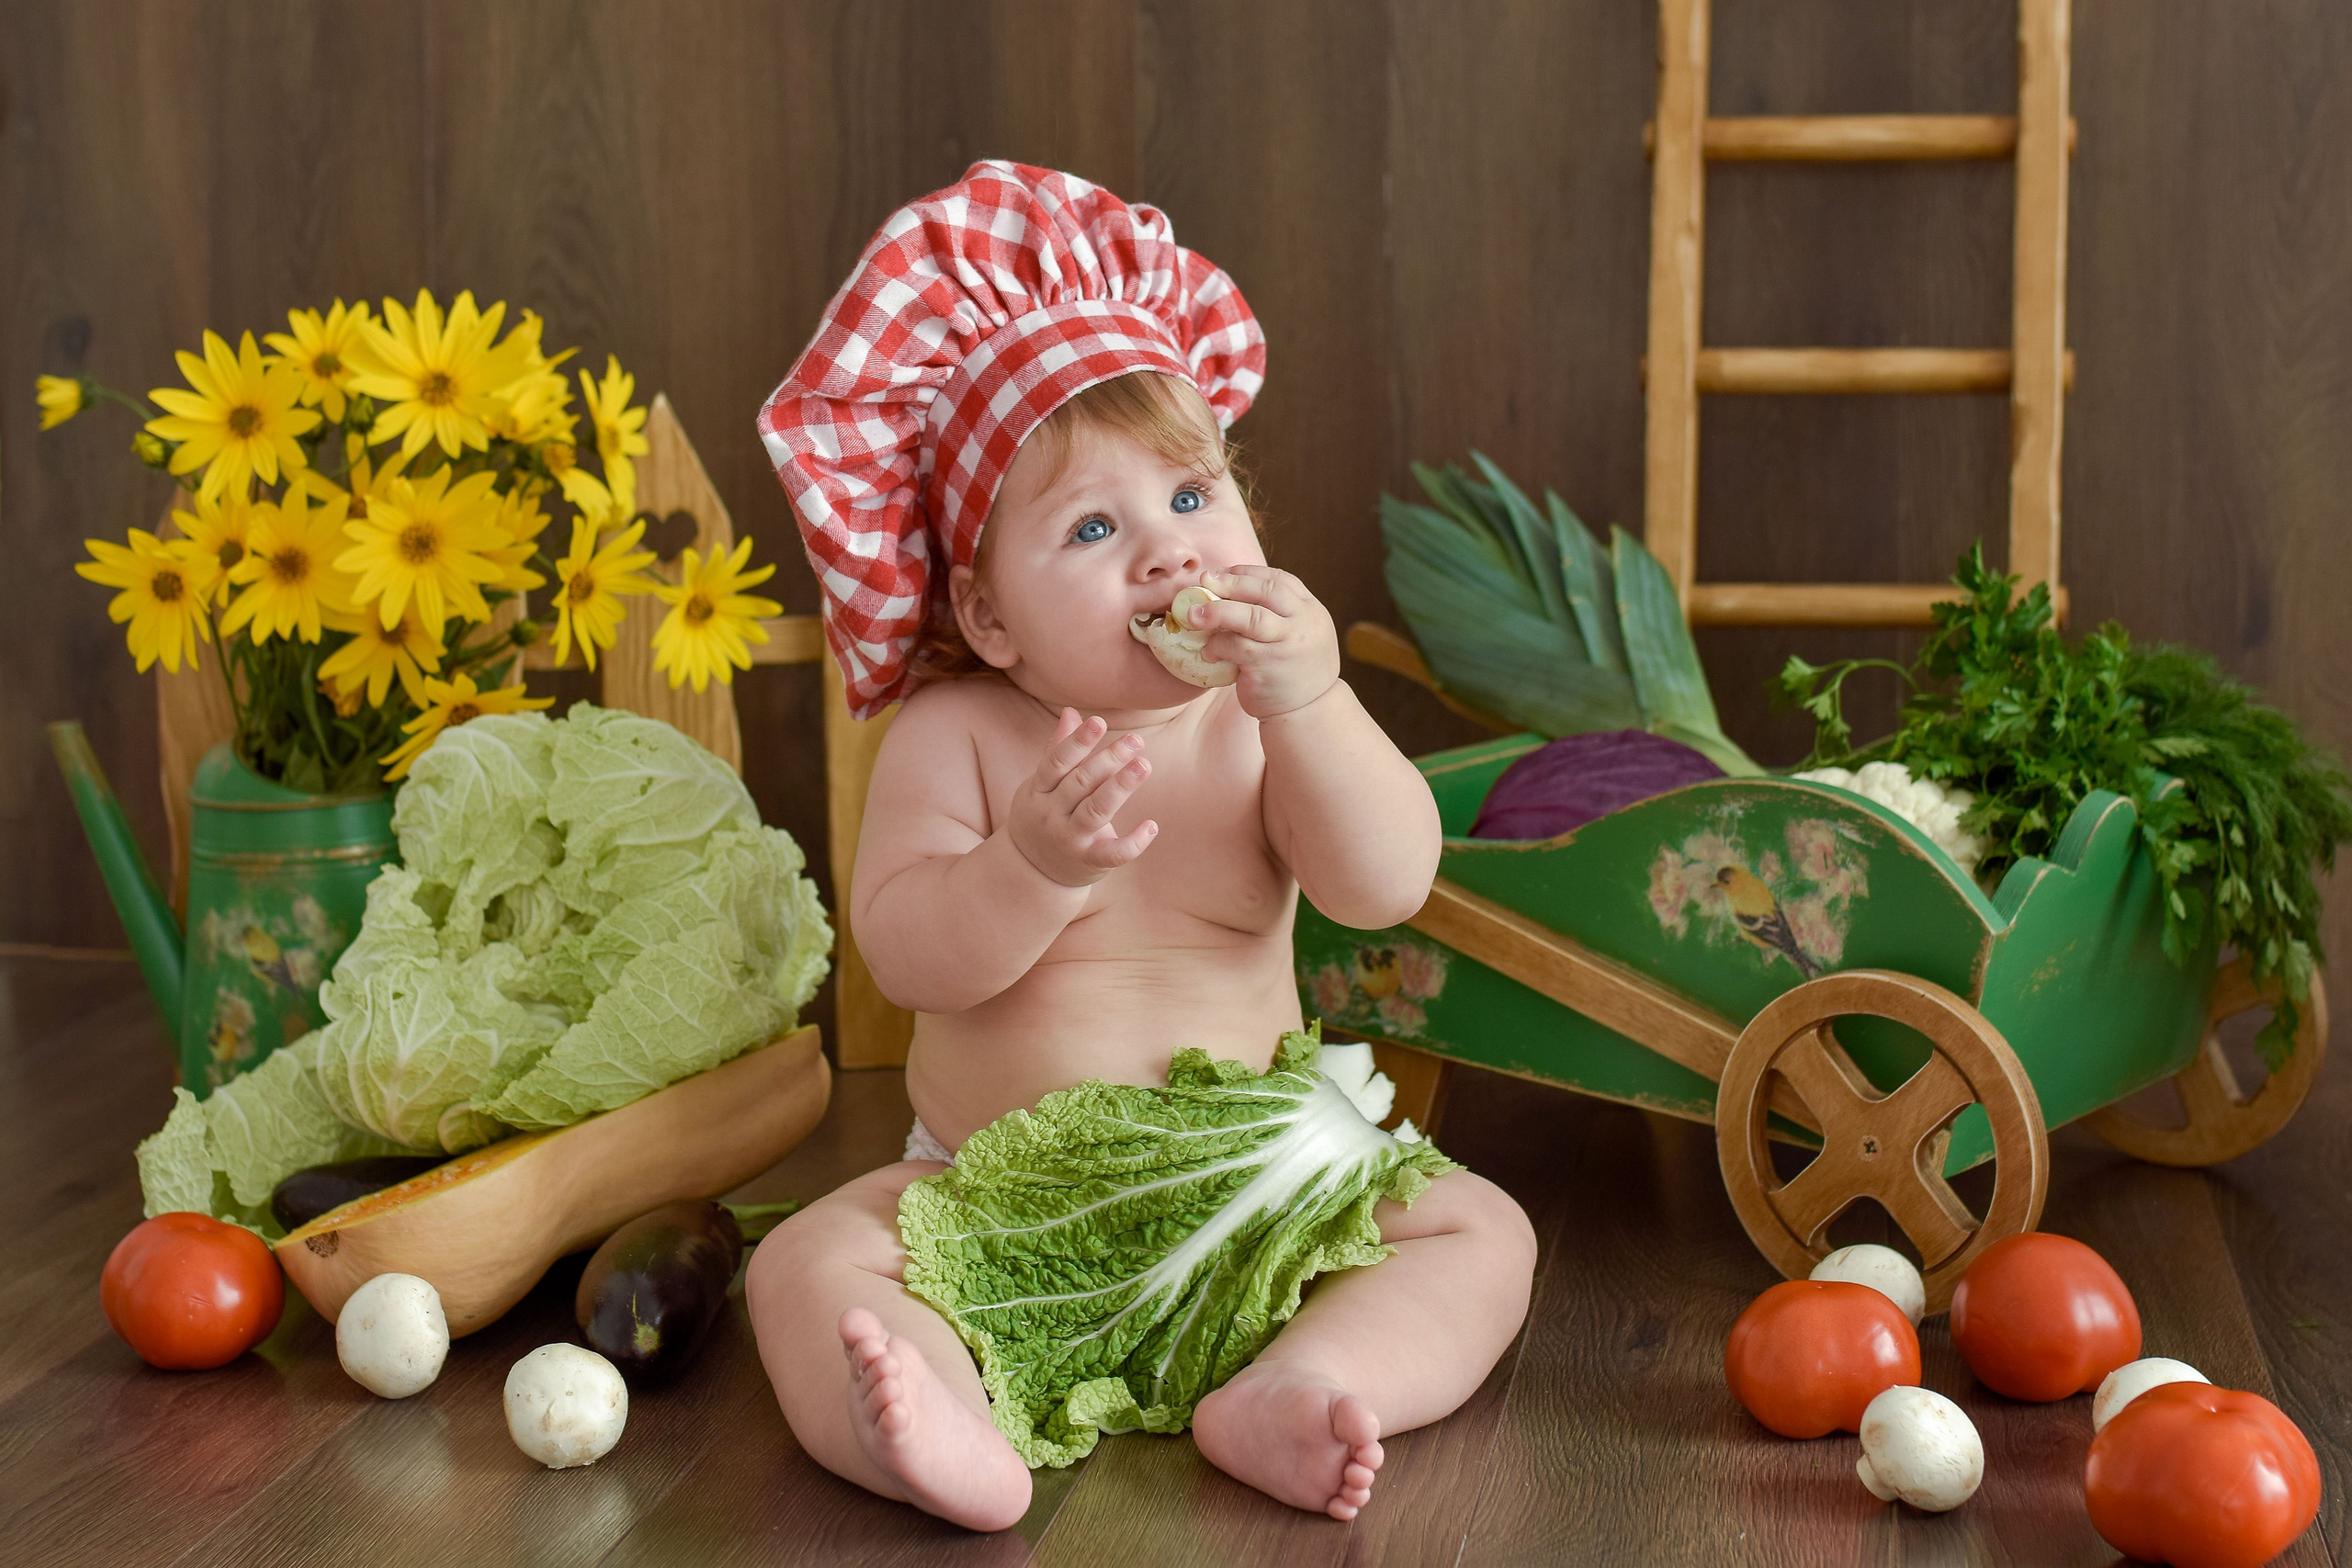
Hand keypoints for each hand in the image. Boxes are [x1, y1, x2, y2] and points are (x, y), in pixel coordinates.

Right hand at [1006, 709, 1157, 886]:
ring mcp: (1070, 839)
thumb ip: (1058, 750)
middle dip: (1108, 760)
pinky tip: (1152, 826)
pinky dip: (1134, 842)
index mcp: (1038, 790)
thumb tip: (1071, 712)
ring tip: (1144, 765)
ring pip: (1096, 811)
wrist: (1030, 872)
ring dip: (1121, 787)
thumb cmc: (1043, 815)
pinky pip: (1113, 854)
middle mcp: (1052, 814)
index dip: (1078, 741)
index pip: (1057, 762)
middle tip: (1135, 740)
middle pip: (1081, 783)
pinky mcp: (1089, 861)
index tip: (1099, 721)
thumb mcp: (1042, 785)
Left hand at [1192, 565, 1340, 719]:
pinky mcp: (1268, 666)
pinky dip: (1217, 645)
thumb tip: (1229, 590)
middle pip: (1266, 591)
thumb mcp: (1299, 635)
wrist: (1309, 711)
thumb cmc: (1295, 670)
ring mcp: (1287, 645)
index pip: (1281, 580)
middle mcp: (1303, 624)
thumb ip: (1278, 614)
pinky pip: (1236, 647)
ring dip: (1218, 611)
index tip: (1223, 572)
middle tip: (1204, 581)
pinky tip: (1207, 651)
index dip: (1249, 572)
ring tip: (1193, 614)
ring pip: (1250, 617)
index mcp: (1312, 611)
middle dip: (1231, 583)